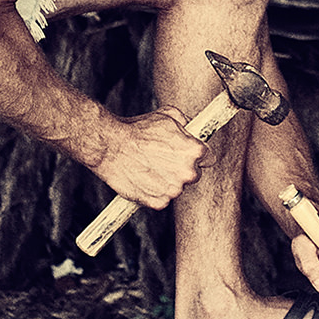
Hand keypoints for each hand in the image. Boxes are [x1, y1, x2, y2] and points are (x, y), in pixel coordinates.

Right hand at [89, 109, 204, 208]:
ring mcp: (173, 190)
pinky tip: (142, 179)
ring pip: (176, 188)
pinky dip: (153, 192)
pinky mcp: (158, 203)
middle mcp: (188, 173)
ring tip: (148, 167)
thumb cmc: (138, 129)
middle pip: (193, 175)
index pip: (208, 158)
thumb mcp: (168, 116)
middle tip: (162, 160)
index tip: (185, 154)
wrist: (110, 145)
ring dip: (167, 181)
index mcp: (195, 152)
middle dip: (181, 168)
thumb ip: (187, 124)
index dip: (195, 155)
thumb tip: (193, 128)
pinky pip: (161, 199)